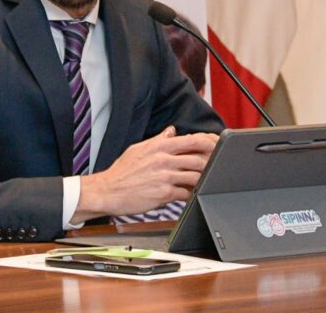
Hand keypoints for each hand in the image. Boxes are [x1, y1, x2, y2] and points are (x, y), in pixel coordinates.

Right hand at [73, 126, 217, 221]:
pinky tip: (191, 194)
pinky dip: (191, 194)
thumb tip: (171, 131)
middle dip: (211, 162)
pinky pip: (186, 193)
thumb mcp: (139, 149)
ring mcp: (165, 176)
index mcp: (159, 146)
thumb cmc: (122, 171)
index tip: (216, 143)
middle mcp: (163, 159)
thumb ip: (158, 140)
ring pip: (195, 176)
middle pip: (198, 158)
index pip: (191, 140)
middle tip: (218, 165)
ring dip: (203, 179)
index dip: (208, 141)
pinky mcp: (164, 194)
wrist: (108, 191)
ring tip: (206, 181)